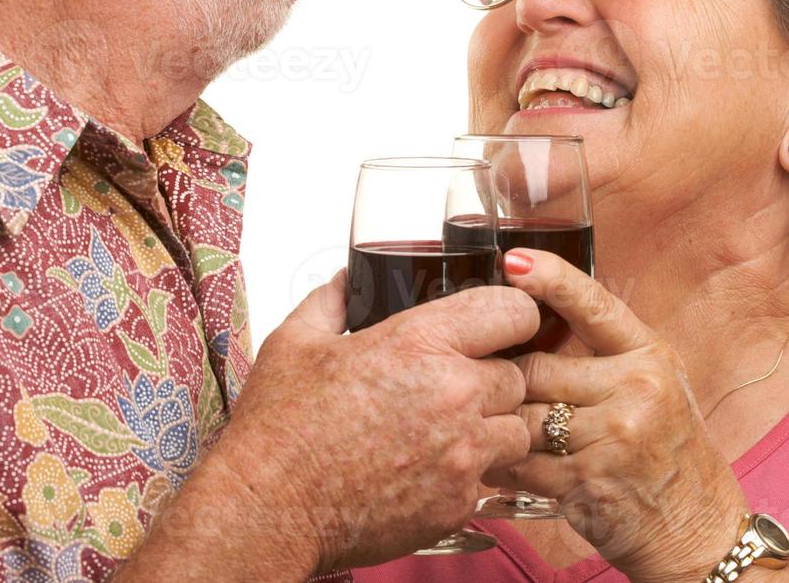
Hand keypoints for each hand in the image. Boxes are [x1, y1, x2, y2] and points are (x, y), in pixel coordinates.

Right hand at [218, 271, 539, 571]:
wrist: (270, 509)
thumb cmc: (280, 427)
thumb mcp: (295, 341)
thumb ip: (331, 301)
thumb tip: (345, 280)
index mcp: (420, 343)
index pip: (512, 312)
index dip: (511, 316)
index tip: (498, 326)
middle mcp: (454, 394)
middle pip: (517, 375)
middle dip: (493, 377)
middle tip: (454, 386)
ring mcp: (462, 454)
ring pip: (515, 430)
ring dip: (492, 428)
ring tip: (448, 431)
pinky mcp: (458, 503)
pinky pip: (488, 480)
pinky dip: (468, 474)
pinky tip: (427, 469)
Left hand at [488, 249, 750, 582]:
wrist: (698, 529)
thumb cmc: (668, 453)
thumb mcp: (654, 386)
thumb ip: (603, 356)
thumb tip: (533, 323)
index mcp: (649, 356)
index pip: (594, 305)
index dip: (551, 279)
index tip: (514, 261)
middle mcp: (637, 388)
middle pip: (537, 368)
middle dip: (511, 385)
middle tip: (496, 394)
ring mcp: (614, 436)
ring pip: (523, 416)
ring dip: (503, 427)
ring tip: (498, 431)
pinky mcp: (588, 480)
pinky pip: (522, 462)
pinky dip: (504, 464)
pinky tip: (505, 465)